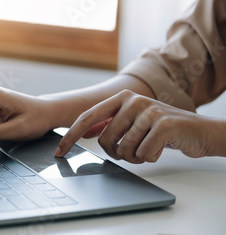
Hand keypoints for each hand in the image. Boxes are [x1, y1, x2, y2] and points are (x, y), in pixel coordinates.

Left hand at [56, 90, 225, 162]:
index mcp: (120, 99)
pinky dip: (150, 157)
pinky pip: (144, 153)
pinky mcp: (164, 124)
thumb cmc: (161, 129)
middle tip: (133, 151)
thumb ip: (109, 124)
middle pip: (106, 141)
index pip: (87, 118)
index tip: (59, 152)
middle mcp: (132, 101)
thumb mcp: (132, 122)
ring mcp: (149, 111)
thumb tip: (84, 132)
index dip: (70, 136)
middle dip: (117, 154)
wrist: (198, 131)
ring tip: (149, 148)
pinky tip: (160, 148)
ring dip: (136, 157)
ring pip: (124, 150)